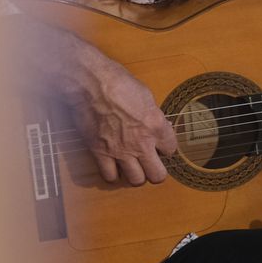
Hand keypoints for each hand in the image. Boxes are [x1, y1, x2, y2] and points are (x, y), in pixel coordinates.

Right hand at [70, 62, 178, 185]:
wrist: (90, 84)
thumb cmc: (117, 82)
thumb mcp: (145, 94)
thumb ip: (152, 115)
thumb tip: (157, 123)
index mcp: (155, 125)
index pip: (171, 148)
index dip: (166, 147)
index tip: (160, 144)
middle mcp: (141, 143)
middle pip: (157, 175)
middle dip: (156, 171)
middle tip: (150, 163)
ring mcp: (120, 151)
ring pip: (136, 180)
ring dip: (135, 174)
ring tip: (132, 166)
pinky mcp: (100, 153)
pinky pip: (110, 176)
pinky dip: (112, 173)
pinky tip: (113, 165)